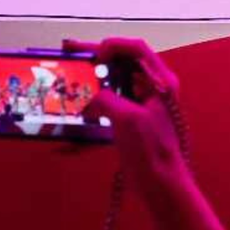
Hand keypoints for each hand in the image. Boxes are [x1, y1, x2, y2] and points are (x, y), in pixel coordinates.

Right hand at [63, 36, 188, 195]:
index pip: (138, 50)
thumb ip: (107, 100)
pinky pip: (108, 111)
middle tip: (70, 53)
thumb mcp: (127, 118)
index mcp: (160, 82)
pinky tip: (70, 129)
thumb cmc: (152, 150)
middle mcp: (153, 89)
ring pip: (114, 86)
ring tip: (68, 81)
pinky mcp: (131, 123)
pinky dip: (91, 115)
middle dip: (97, 59)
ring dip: (92, 84)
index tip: (93, 53)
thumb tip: (91, 99)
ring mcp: (142, 106)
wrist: (161, 184)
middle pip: (123, 64)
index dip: (114, 46)